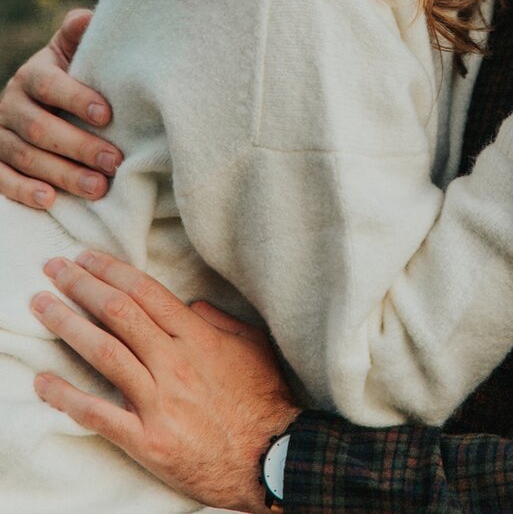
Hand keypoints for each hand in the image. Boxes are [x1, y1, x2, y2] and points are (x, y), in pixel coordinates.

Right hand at [0, 8, 121, 207]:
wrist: (41, 98)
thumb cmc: (71, 74)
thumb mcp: (73, 51)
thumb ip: (79, 34)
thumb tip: (89, 17)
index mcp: (33, 73)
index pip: (50, 86)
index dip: (77, 99)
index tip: (108, 115)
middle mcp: (11, 102)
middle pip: (39, 128)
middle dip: (79, 146)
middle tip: (113, 161)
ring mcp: (0, 133)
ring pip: (25, 156)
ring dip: (62, 174)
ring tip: (97, 187)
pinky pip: (1, 178)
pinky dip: (23, 190)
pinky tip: (49, 200)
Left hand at [31, 251, 296, 513]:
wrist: (268, 458)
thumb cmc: (262, 399)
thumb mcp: (250, 346)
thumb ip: (218, 321)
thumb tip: (190, 304)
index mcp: (198, 336)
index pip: (145, 292)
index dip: (111, 270)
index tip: (86, 257)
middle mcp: (174, 362)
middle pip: (118, 313)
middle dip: (82, 285)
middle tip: (55, 268)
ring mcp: (159, 401)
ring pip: (104, 353)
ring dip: (68, 325)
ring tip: (42, 306)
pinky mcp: (147, 439)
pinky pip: (98, 414)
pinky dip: (67, 396)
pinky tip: (43, 381)